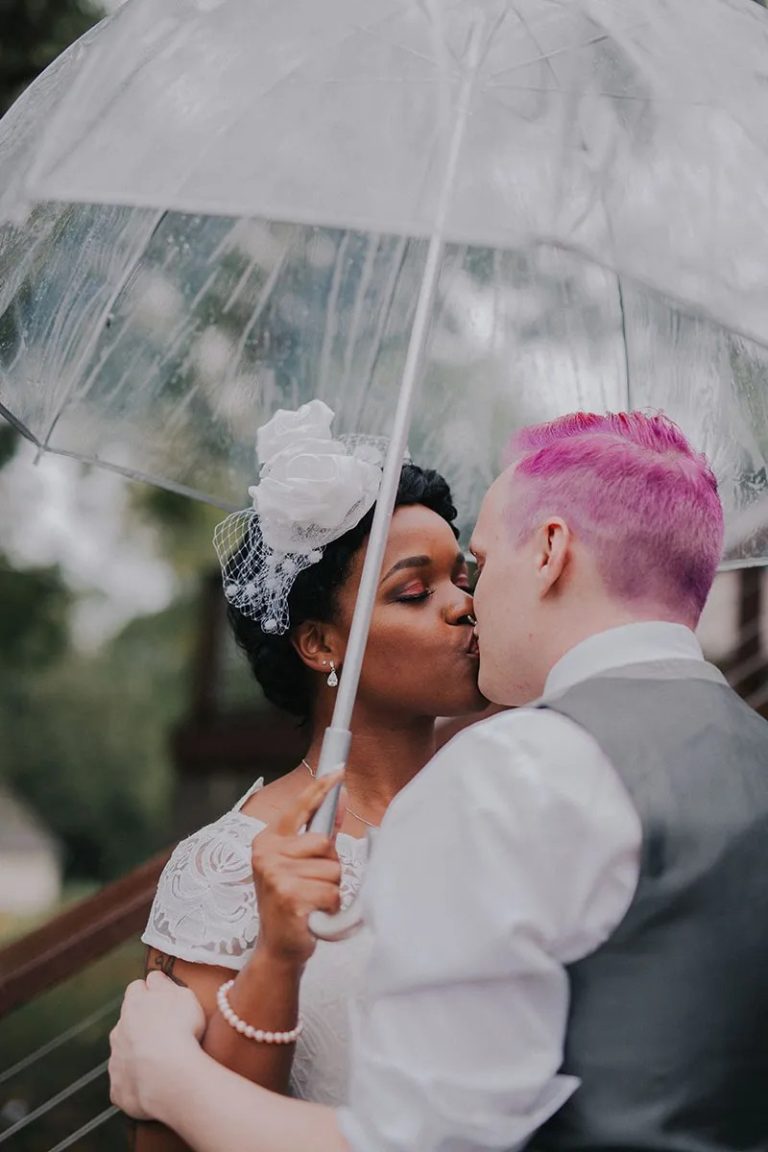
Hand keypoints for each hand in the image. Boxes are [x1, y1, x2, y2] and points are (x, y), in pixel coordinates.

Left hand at [109, 971, 205, 1120]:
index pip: (137, 988)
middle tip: (167, 1033)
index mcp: (134, 1004)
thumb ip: (164, 984)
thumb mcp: (183, 995)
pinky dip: (138, 1083)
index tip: (164, 1000)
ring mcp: (116, 1060)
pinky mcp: (117, 1088)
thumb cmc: (181, 1031)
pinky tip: (156, 1085)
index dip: (150, 993)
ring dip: (138, 1054)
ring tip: (163, 1062)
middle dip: (142, 1025)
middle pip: (128, 1022)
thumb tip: (153, 978)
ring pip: (124, 1052)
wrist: (169, 1076)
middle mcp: (119, 1030)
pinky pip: (126, 1083)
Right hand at [251, 770, 344, 964]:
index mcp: (268, 841)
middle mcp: (267, 854)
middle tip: (312, 886)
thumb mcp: (298, 865)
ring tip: (312, 903)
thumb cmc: (292, 903)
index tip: (339, 770)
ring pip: (332, 870)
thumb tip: (338, 804)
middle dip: (329, 866)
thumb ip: (316, 837)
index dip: (321, 789)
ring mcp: (276, 876)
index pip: (299, 809)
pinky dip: (330, 908)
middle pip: (324, 843)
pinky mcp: (289, 897)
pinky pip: (332, 892)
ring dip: (331, 890)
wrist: (278, 948)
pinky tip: (313, 916)